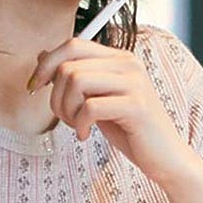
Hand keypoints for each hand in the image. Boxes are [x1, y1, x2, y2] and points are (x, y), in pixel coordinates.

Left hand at [28, 37, 192, 188]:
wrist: (165, 158)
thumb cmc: (130, 130)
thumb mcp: (97, 99)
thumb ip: (76, 76)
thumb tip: (42, 56)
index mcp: (119, 58)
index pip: (73, 44)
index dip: (47, 65)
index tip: (36, 88)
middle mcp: (128, 63)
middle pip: (69, 65)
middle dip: (56, 96)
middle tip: (66, 118)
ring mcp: (134, 83)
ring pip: (76, 81)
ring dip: (66, 109)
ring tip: (78, 125)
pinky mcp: (136, 105)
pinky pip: (90, 106)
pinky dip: (80, 124)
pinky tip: (86, 135)